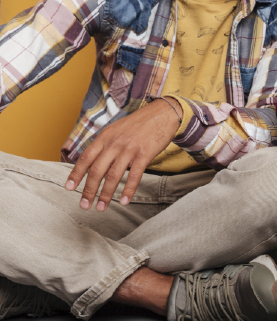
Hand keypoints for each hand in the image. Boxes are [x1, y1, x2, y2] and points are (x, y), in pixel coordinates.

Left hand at [65, 98, 181, 210]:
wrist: (163, 113)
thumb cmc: (140, 123)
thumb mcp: (117, 129)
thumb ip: (105, 144)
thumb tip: (94, 161)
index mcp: (105, 136)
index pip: (85, 158)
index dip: (75, 174)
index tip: (69, 188)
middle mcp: (114, 143)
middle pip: (97, 170)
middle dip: (89, 190)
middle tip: (84, 205)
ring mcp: (129, 149)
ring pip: (113, 175)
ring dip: (106, 194)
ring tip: (101, 207)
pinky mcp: (144, 154)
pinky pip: (135, 175)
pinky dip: (128, 190)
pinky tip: (124, 201)